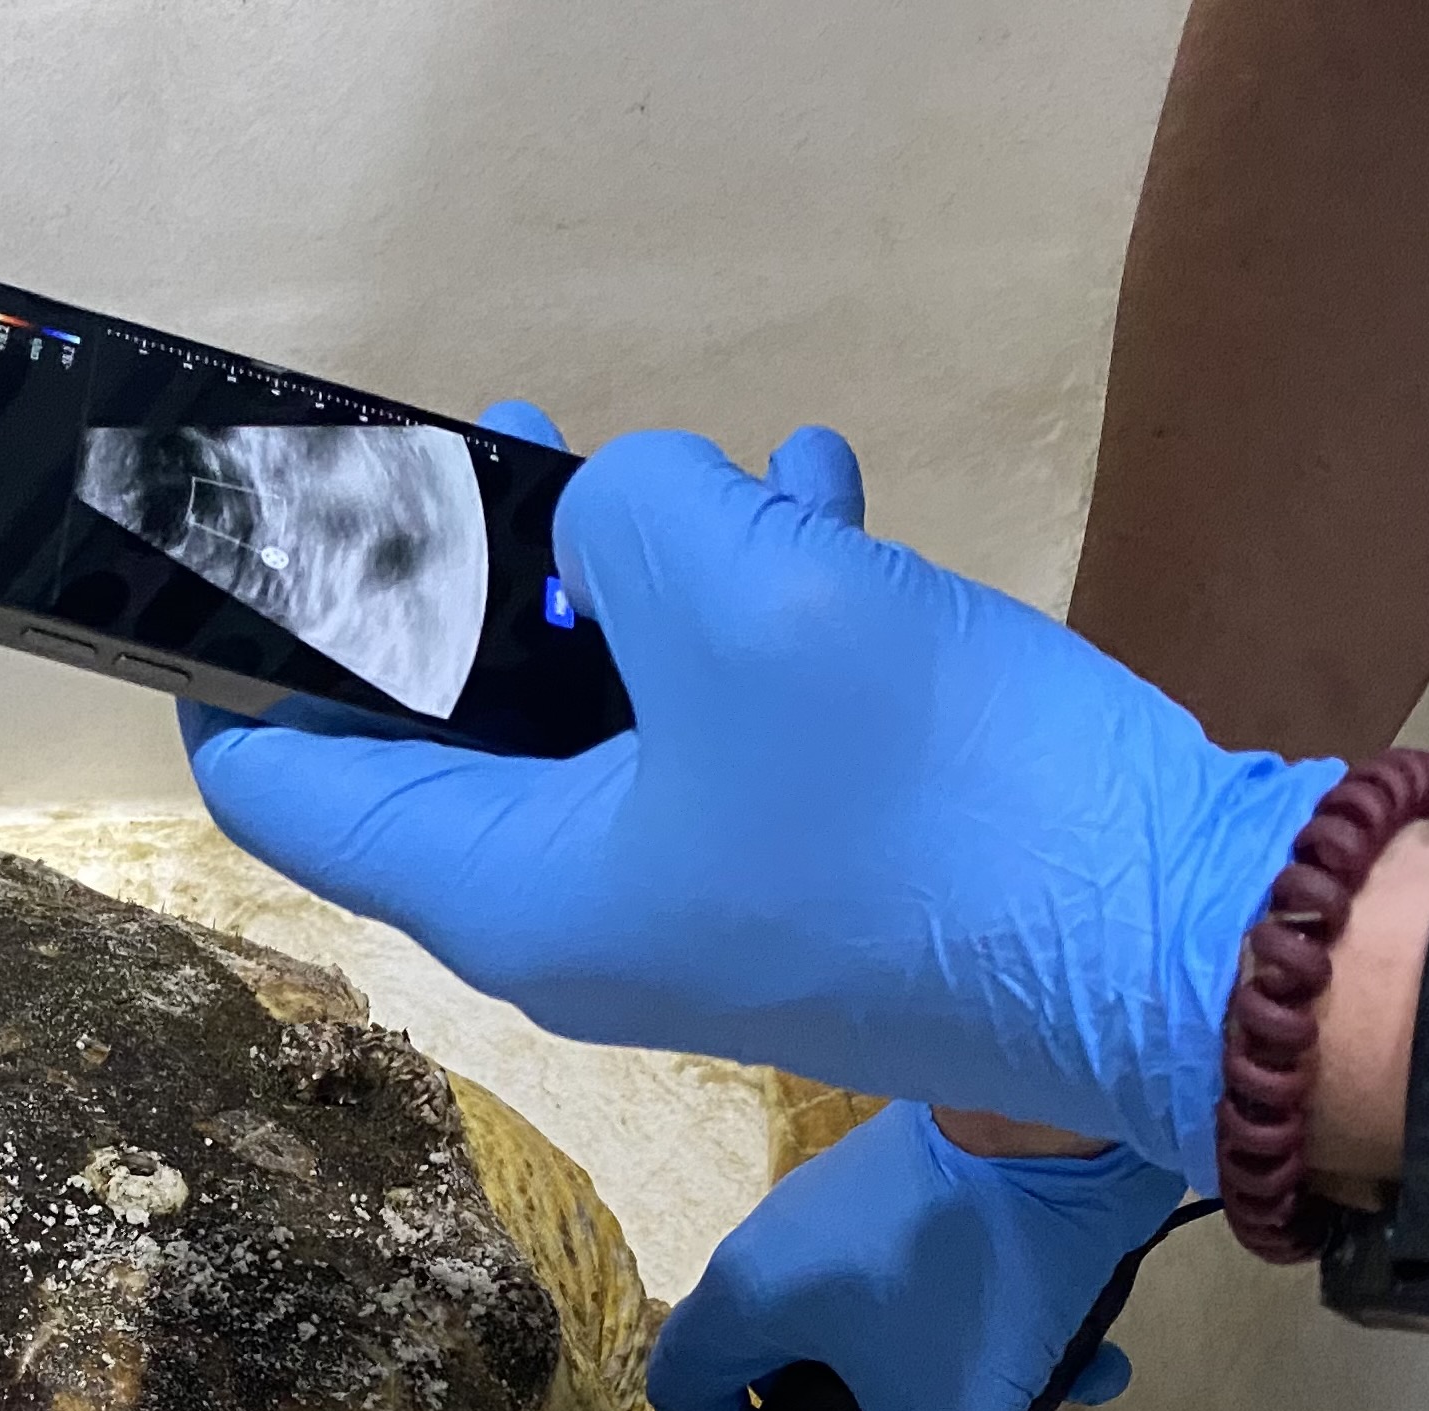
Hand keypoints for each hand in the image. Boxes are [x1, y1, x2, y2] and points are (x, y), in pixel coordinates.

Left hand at [182, 407, 1339, 1184]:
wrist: (1180, 945)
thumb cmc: (931, 797)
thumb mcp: (748, 602)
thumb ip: (628, 519)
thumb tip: (624, 512)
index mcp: (503, 893)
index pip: (283, 789)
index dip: (248, 660)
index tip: (260, 545)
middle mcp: (571, 919)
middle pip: (442, 732)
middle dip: (474, 578)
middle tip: (521, 447)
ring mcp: (692, 904)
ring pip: (599, 710)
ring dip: (641, 573)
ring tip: (706, 468)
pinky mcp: (802, 874)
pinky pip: (722, 726)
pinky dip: (749, 616)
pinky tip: (817, 503)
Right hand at [646, 1105, 1189, 1410]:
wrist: (1056, 1113)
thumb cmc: (965, 1276)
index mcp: (750, 1298)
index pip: (684, 1391)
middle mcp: (781, 1246)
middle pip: (794, 1367)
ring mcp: (852, 1206)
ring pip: (882, 1325)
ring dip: (953, 1380)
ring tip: (1034, 1409)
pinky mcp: (924, 1180)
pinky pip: (939, 1276)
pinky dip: (995, 1322)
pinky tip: (1083, 1354)